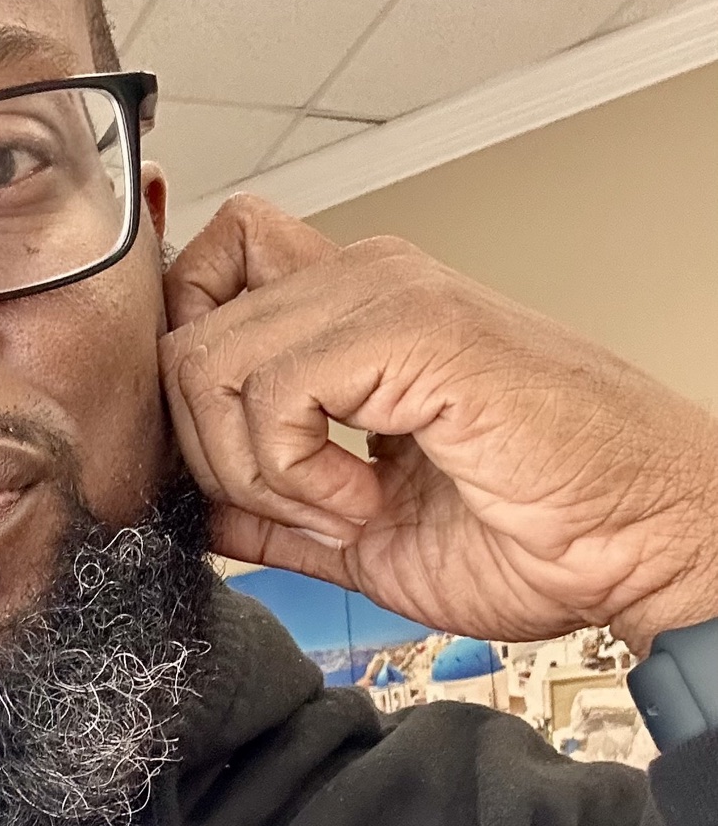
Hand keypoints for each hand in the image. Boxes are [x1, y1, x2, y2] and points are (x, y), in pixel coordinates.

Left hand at [158, 196, 717, 655]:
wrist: (640, 547)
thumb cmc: (541, 533)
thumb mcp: (365, 540)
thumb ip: (274, 516)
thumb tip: (200, 513)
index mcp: (355, 316)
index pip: (209, 279)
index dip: (184, 367)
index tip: (227, 468)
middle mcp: (365, 283)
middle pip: (186, 328)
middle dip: (211, 452)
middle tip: (300, 510)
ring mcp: (388, 294)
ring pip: (207, 363)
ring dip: (258, 471)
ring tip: (346, 511)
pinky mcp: (413, 327)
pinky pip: (271, 393)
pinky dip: (299, 475)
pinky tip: (370, 504)